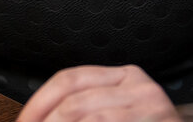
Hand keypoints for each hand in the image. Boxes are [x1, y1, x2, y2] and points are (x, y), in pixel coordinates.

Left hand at [16, 65, 181, 121]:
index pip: (68, 79)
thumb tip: (37, 119)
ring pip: (84, 116)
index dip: (37, 104)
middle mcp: (138, 84)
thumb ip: (84, 113)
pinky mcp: (155, 120)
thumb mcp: (114, 115)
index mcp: (124, 76)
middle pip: (72, 100)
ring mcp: (149, 105)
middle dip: (43, 121)